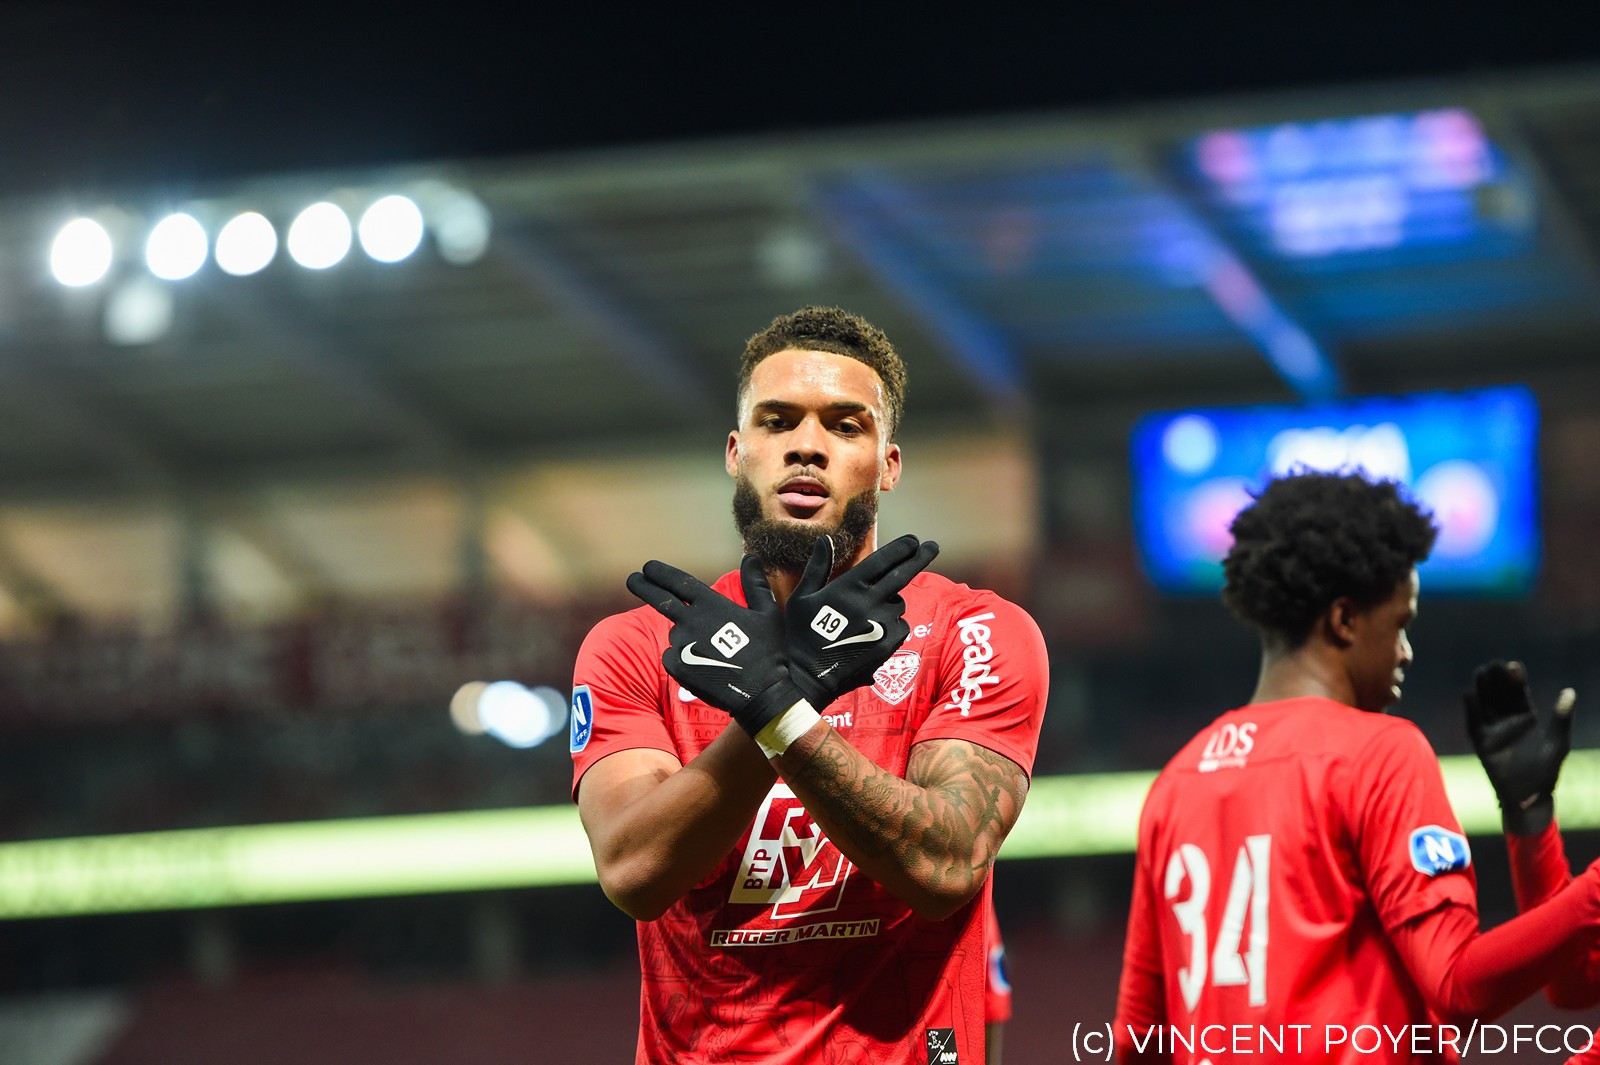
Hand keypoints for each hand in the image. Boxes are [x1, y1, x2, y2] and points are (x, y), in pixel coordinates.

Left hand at [626, 555, 803, 737]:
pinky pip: (673, 657)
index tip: (647, 566)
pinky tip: (703, 667)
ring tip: (712, 654)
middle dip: (643, 586)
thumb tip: (750, 558)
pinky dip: (682, 658)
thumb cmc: (768, 652)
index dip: (661, 573)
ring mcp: (681, 644)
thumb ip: (754, 584)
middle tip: (631, 578)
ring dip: (686, 637)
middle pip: (660, 600)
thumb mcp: (767, 613)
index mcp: (711, 605)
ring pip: (676, 634)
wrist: (761, 693)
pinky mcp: (676, 667)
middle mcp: (690, 621)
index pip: (679, 582)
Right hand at [782, 533, 938, 710]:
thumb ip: (817, 567)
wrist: (810, 677)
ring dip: (892, 601)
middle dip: (920, 557)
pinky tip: (877, 631)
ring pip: (898, 604)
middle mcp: (869, 602)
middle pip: (903, 574)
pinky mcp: (888, 643)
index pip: (883, 560)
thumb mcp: (801, 598)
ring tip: (871, 614)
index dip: (901, 548)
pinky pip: (900, 626)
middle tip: (932, 545)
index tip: (913, 540)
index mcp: (848, 587)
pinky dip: (893, 624)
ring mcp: (882, 623)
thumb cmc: (801, 635)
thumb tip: (825, 540)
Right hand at [1464, 659, 1575, 835]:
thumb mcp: (1557, 744)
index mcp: (1527, 719)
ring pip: (1486, 704)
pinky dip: (1471, 709)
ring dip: (1482, 689)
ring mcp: (1493, 731)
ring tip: (1480, 671)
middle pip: (1500, 695)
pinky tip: (1468, 693)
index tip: (1513, 665)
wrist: (1528, 797)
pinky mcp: (1481, 742)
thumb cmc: (1546, 773)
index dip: (1515, 680)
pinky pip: (1474, 722)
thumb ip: (1561, 719)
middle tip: (1494, 663)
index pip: (1518, 694)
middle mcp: (1508, 722)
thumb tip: (1569, 691)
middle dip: (1497, 679)